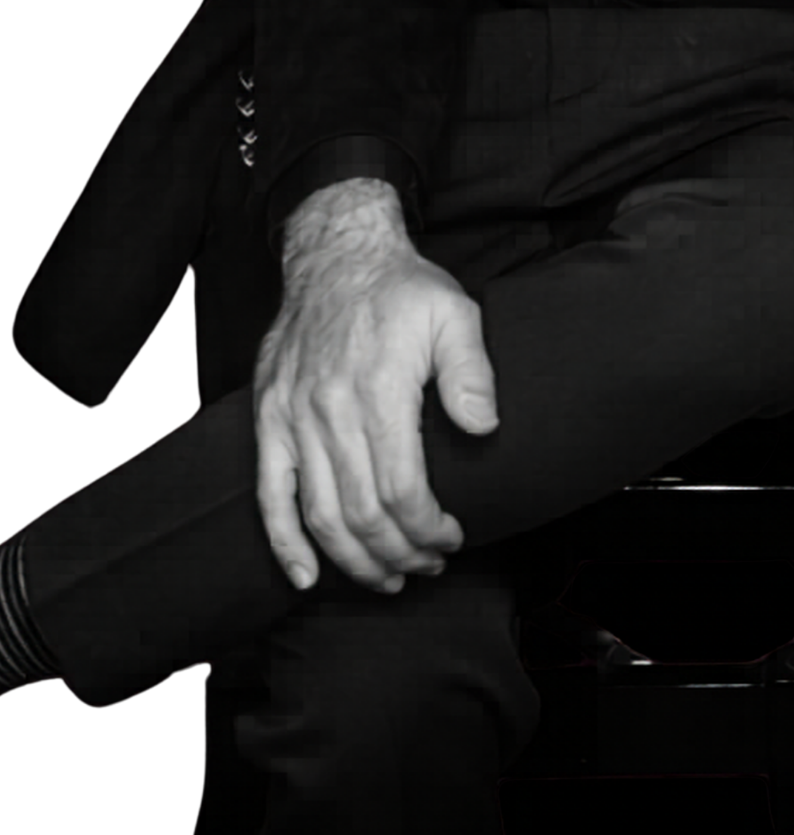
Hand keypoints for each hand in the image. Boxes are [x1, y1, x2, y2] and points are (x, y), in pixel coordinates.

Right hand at [253, 200, 499, 593]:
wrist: (337, 255)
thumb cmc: (402, 288)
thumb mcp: (453, 313)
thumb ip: (470, 372)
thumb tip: (485, 427)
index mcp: (379, 391)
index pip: (402, 489)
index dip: (428, 528)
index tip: (452, 538)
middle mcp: (330, 411)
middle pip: (362, 513)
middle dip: (399, 553)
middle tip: (428, 566)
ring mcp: (293, 418)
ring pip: (319, 515)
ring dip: (354, 560)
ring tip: (387, 579)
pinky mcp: (268, 419)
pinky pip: (269, 495)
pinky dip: (285, 544)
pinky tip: (307, 577)